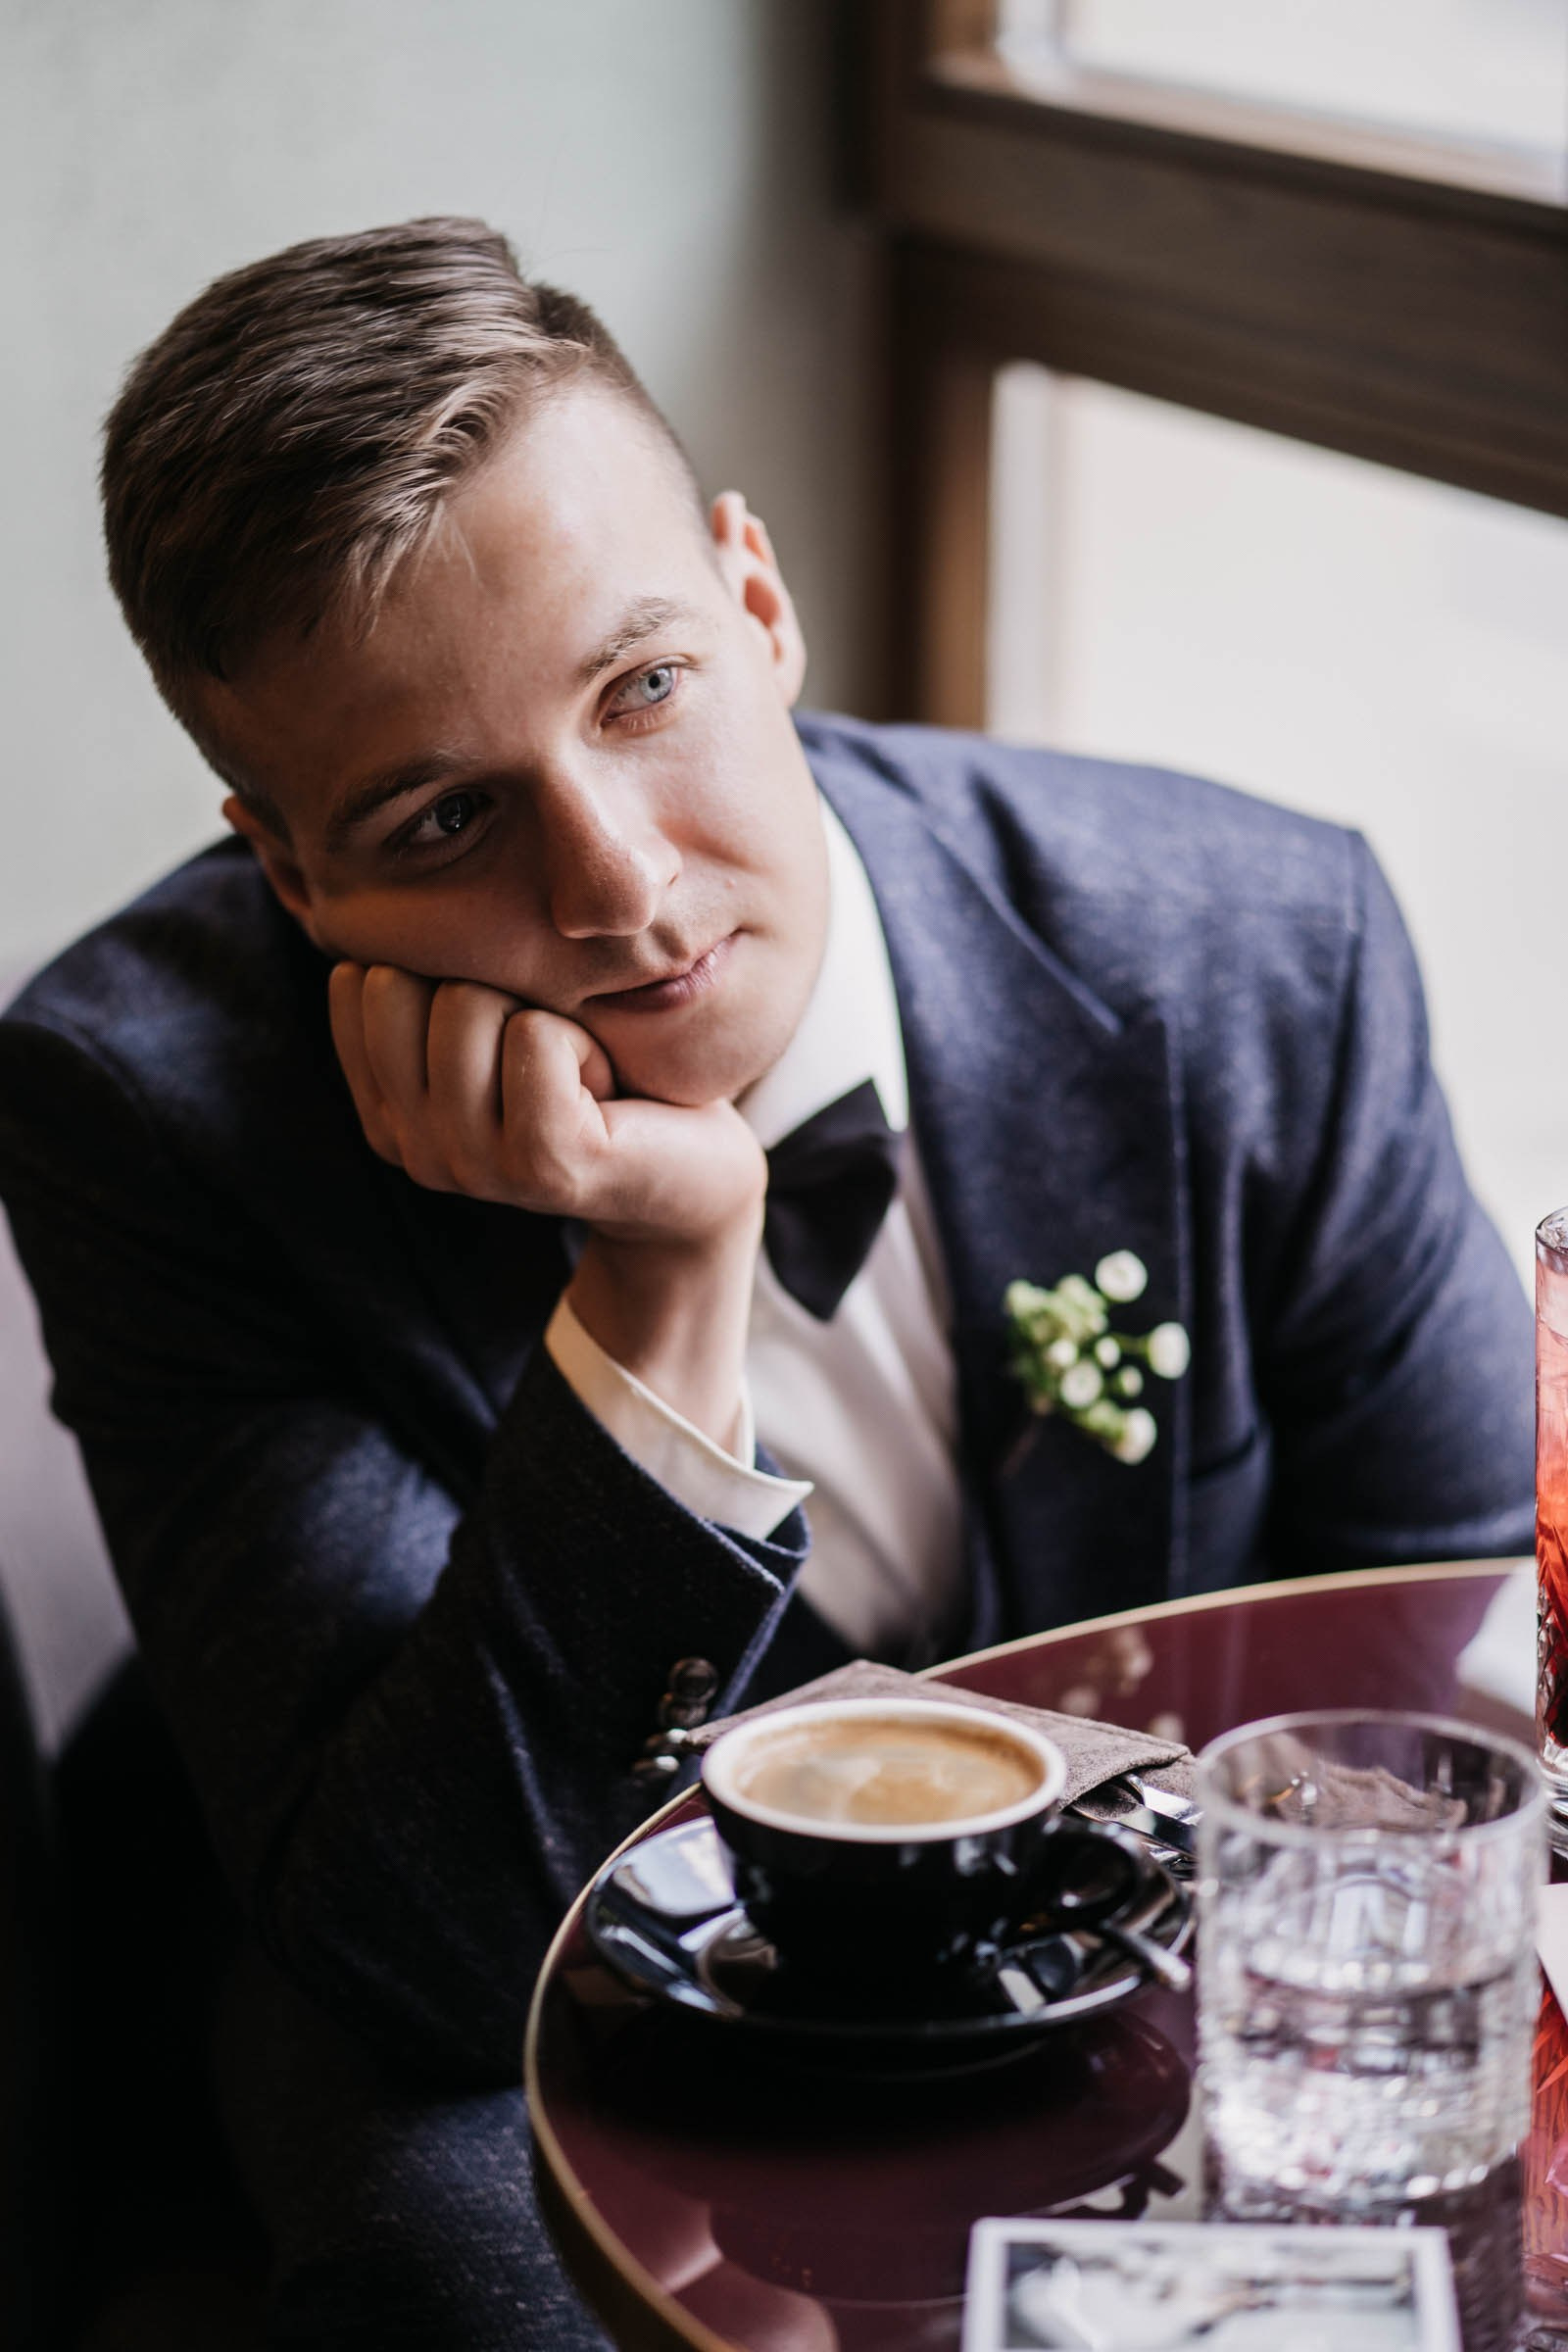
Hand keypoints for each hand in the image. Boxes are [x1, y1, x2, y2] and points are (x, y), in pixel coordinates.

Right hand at [329, 963, 764, 1445]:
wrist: (692, 1175)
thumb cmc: (594, 1078)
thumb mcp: (492, 1023)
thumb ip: (427, 985)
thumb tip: (365, 904)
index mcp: (387, 1116)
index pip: (356, 983)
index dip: (442, 973)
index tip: (500, 1029)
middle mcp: (414, 1149)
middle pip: (401, 983)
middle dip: (487, 988)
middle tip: (546, 1053)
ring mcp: (472, 1165)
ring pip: (467, 1002)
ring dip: (543, 1017)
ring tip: (578, 1076)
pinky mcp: (540, 1165)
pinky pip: (535, 1034)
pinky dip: (584, 1041)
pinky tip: (605, 1094)